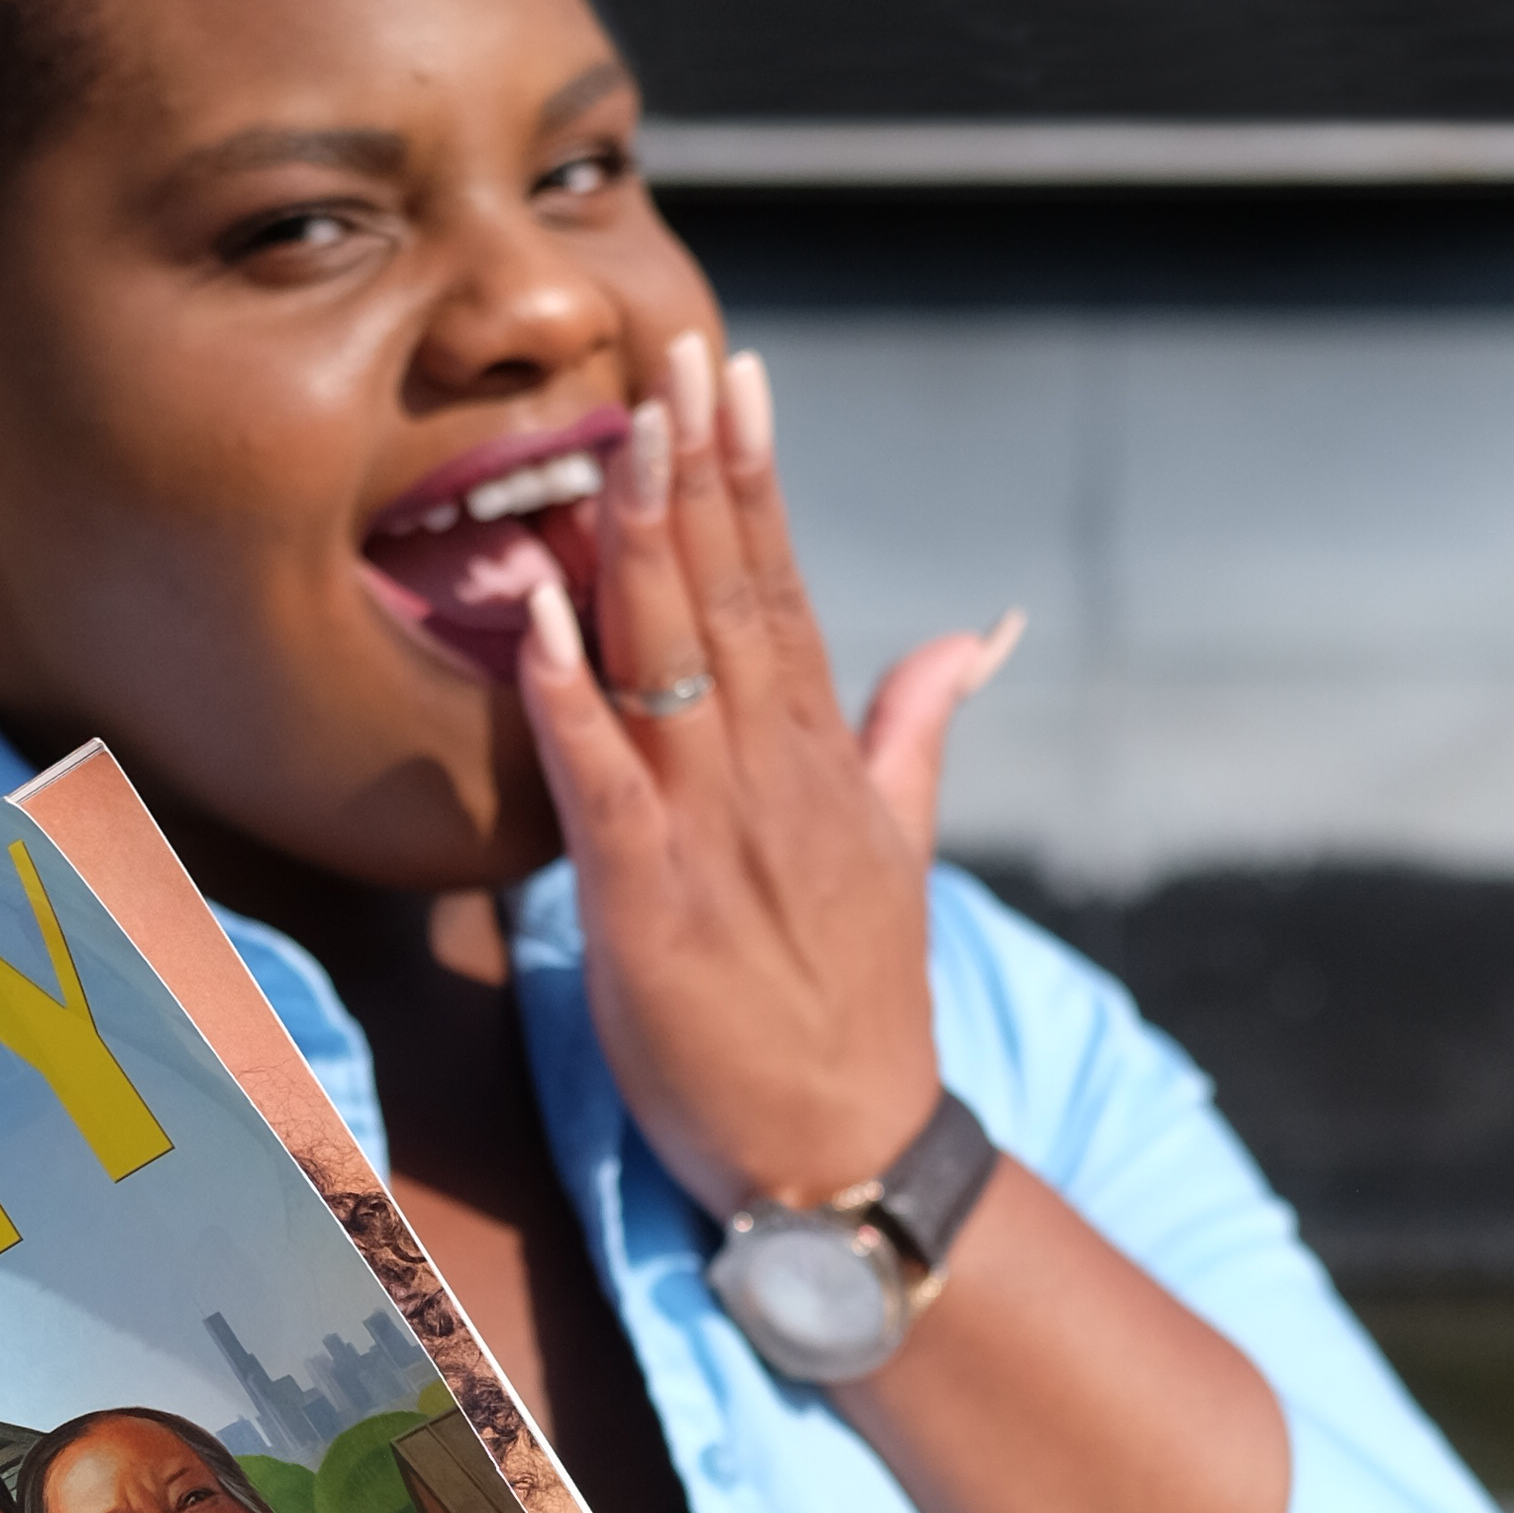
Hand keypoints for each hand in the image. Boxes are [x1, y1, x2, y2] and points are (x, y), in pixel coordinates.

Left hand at [516, 325, 1020, 1225]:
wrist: (846, 1157)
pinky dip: (569, 694)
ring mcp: (715, 838)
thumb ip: (916, 733)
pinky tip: (540, 613)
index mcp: (818, 761)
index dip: (753, 479)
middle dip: (700, 470)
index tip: (734, 374)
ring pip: (671, 664)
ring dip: (642, 545)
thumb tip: (974, 637)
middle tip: (675, 355)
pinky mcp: (654, 908)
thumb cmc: (851, 1014)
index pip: (783, 589)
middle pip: (731, 598)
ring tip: (619, 434)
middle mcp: (772, 779)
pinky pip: (603, 780)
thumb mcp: (899, 854)